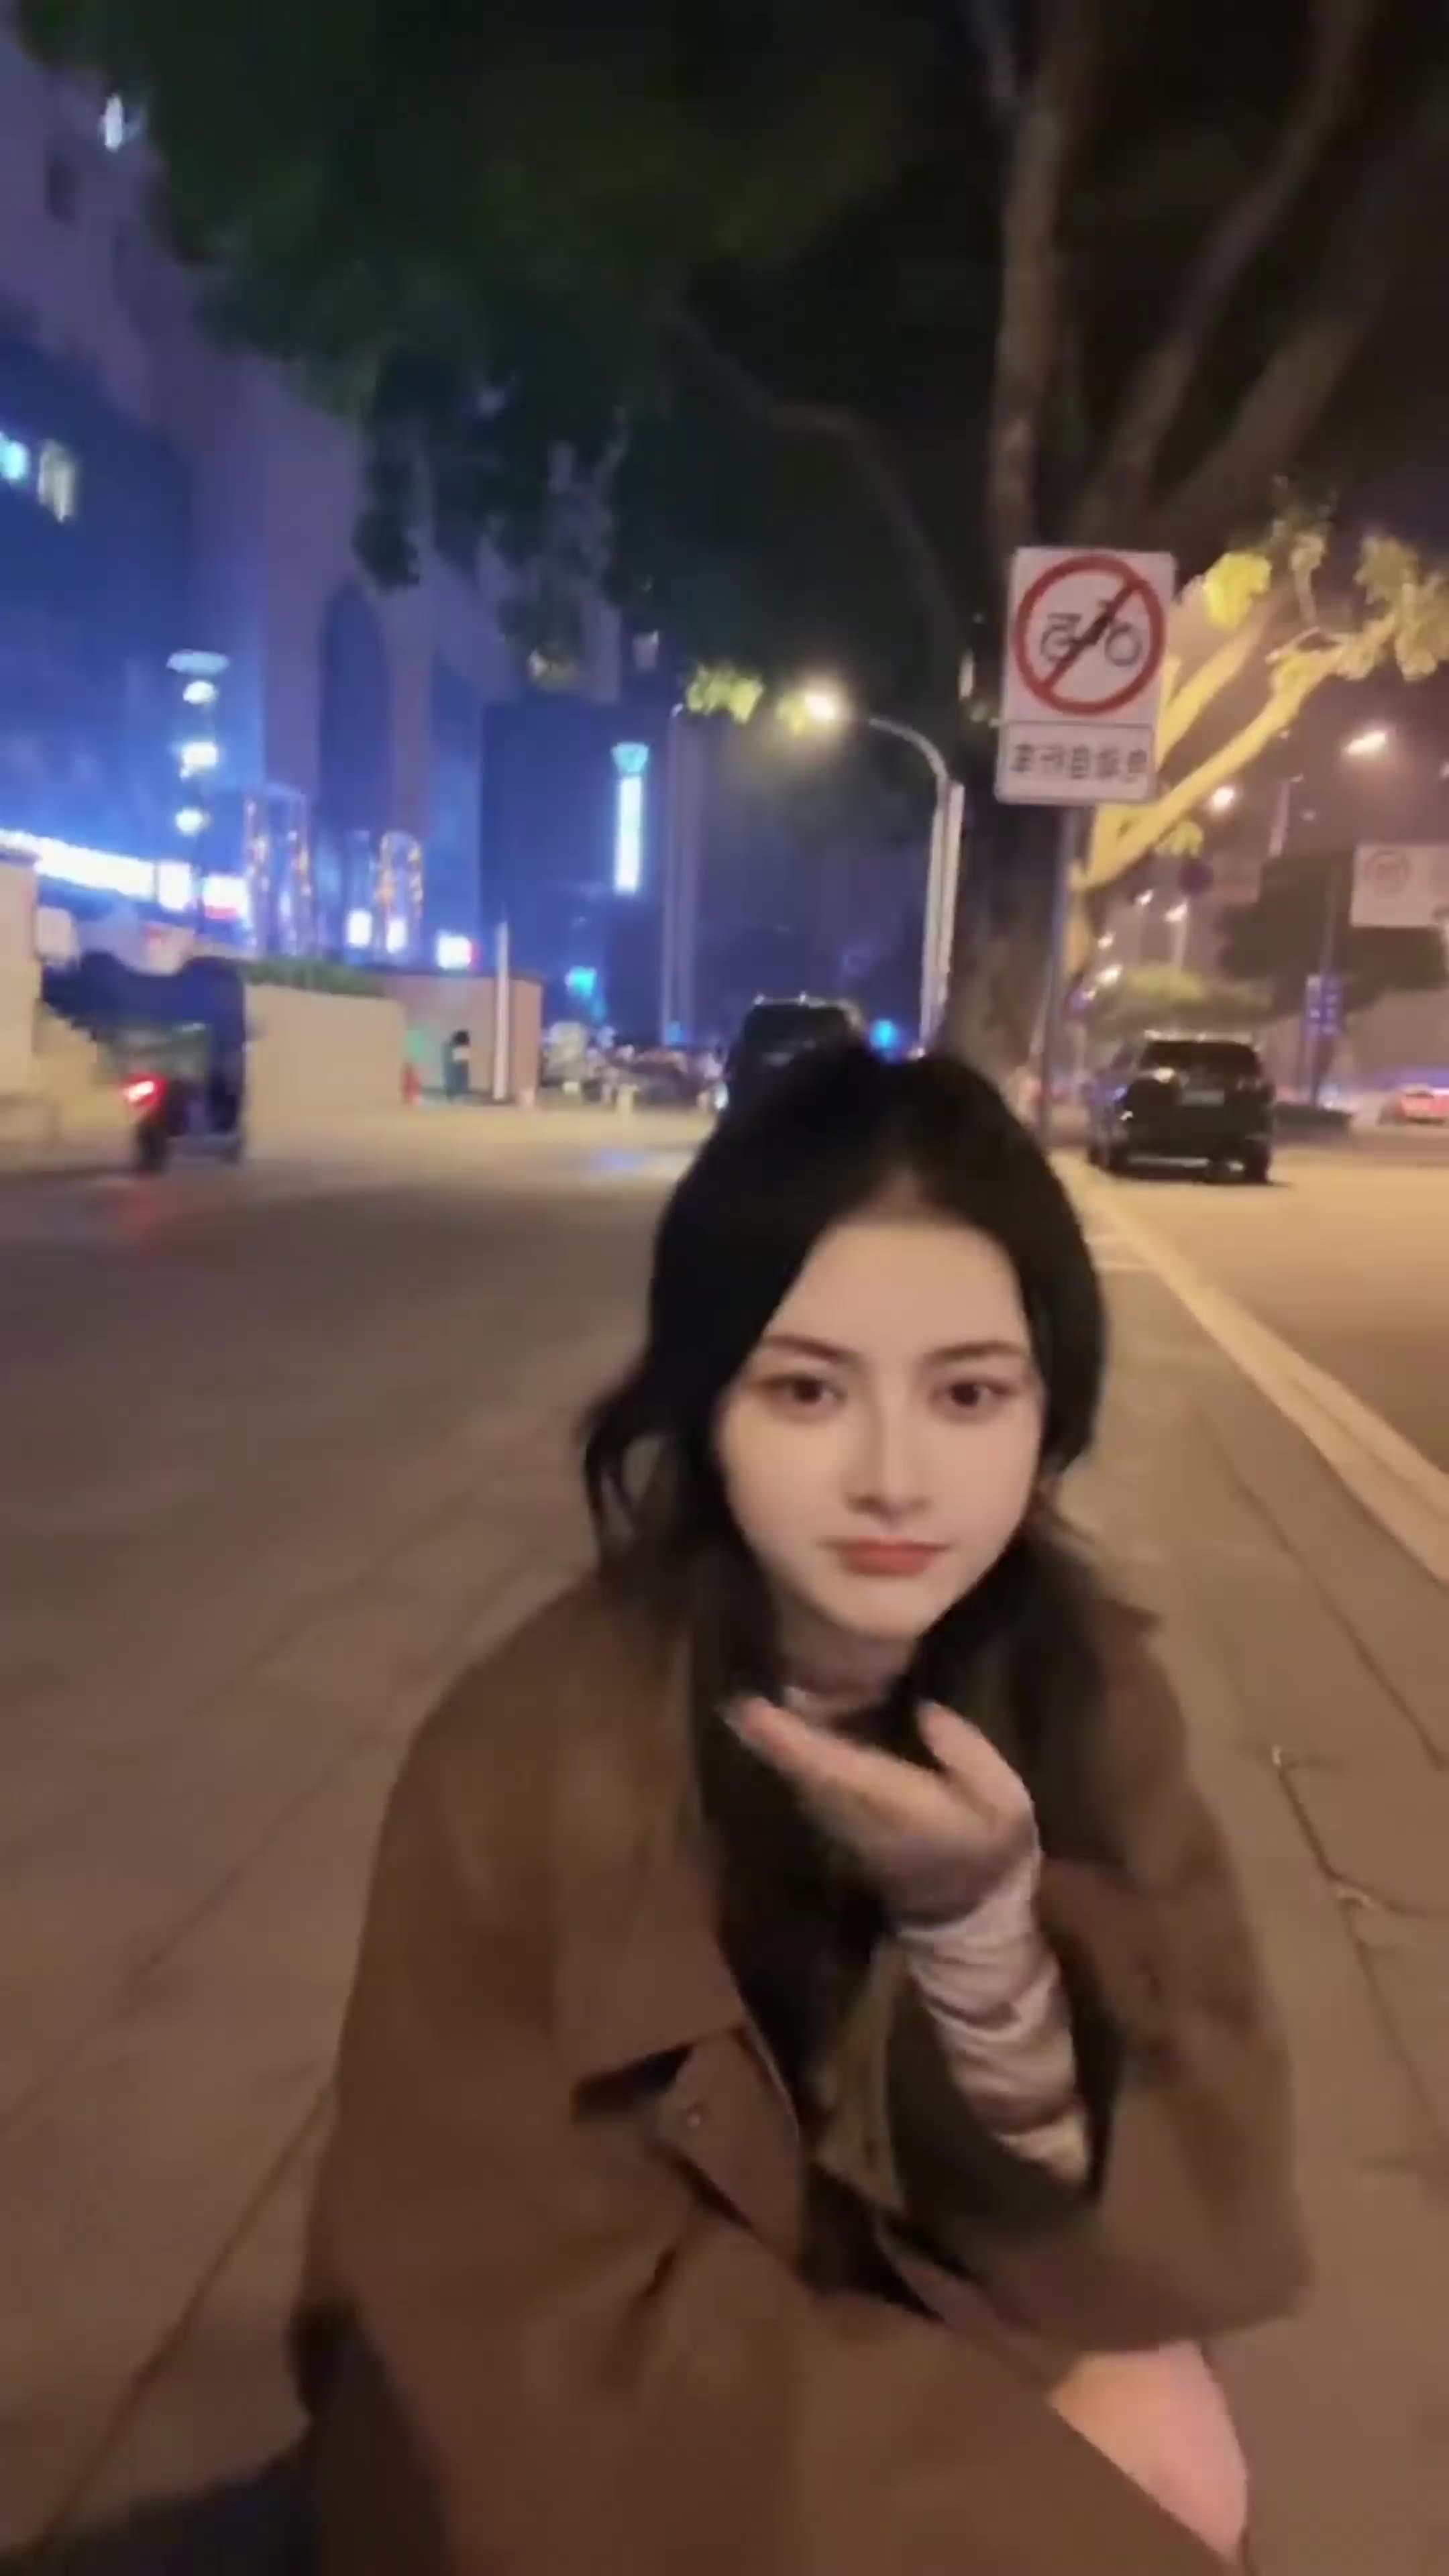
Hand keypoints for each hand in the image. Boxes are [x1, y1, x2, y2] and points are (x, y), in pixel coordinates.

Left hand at [728, 1697, 1037, 1921]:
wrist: (970, 1910)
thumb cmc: (990, 1846)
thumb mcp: (1005, 1802)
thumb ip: (969, 1754)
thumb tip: (926, 1712)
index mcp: (900, 1804)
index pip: (837, 1768)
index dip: (792, 1741)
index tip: (751, 1710)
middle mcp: (861, 1818)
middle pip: (804, 1773)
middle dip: (769, 1738)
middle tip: (735, 1700)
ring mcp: (846, 1830)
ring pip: (801, 1782)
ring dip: (775, 1748)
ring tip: (751, 1708)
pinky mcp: (843, 1831)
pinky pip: (810, 1788)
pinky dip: (792, 1760)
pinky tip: (780, 1731)